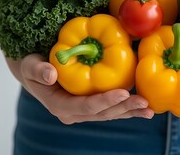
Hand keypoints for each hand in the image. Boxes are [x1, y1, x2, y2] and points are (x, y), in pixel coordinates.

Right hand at [6, 54, 153, 123]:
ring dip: (130, 112)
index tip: (123, 92)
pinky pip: (112, 109)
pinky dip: (127, 108)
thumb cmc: (33, 66)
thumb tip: (50, 74)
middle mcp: (74, 113)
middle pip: (103, 113)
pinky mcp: (92, 106)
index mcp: (60, 106)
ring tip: (149, 110)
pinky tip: (144, 108)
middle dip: (124, 108)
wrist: (35, 72)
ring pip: (110, 114)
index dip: (105, 101)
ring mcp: (84, 111)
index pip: (86, 106)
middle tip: (144, 102)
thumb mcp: (29, 65)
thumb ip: (37, 69)